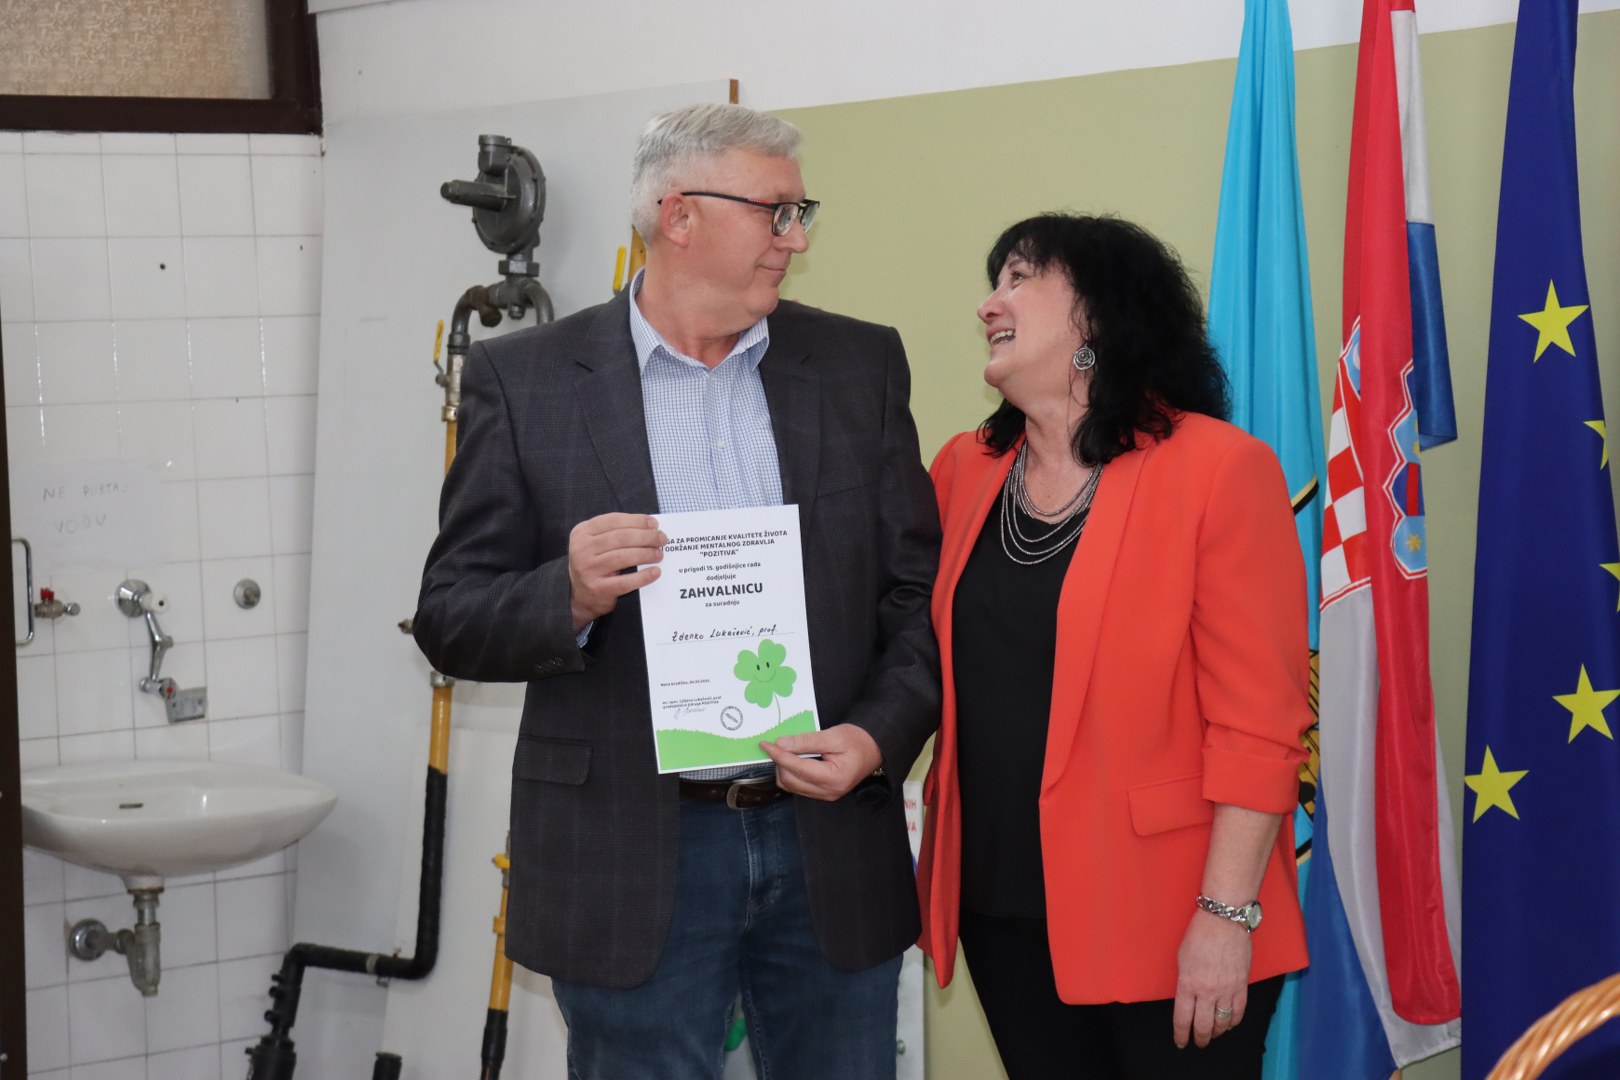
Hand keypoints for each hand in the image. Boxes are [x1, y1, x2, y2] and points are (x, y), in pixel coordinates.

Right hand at [567, 513, 664, 631]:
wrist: (579, 595)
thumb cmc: (594, 563)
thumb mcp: (595, 543)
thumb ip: (615, 532)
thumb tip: (649, 526)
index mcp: (582, 532)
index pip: (613, 520)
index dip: (637, 520)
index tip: (654, 524)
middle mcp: (582, 549)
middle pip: (621, 538)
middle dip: (646, 536)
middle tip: (662, 539)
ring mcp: (588, 570)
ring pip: (623, 557)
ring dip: (646, 554)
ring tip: (659, 554)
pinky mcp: (597, 589)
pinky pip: (625, 581)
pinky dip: (643, 576)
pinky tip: (655, 572)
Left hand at [759, 724, 882, 800]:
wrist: (874, 750)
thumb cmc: (858, 741)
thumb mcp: (834, 735)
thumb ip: (807, 741)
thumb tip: (781, 744)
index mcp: (834, 777)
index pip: (797, 768)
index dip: (778, 755)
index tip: (765, 744)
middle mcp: (828, 791)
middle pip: (790, 780)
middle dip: (779, 762)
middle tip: (778, 744)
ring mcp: (825, 795)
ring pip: (790, 786)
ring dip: (783, 768)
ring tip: (788, 751)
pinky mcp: (821, 793)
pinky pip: (797, 787)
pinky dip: (790, 773)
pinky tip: (794, 760)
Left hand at [1172, 911, 1251, 1048]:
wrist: (1224, 921)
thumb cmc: (1199, 934)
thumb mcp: (1182, 959)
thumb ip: (1184, 981)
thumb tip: (1187, 997)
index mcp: (1188, 984)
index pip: (1183, 1018)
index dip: (1181, 1034)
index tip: (1181, 1042)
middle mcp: (1207, 991)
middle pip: (1203, 1026)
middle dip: (1200, 1038)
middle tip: (1198, 1043)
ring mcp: (1226, 990)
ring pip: (1222, 1022)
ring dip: (1217, 1032)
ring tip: (1212, 1035)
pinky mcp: (1242, 986)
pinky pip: (1239, 1012)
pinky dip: (1233, 1022)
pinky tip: (1229, 1025)